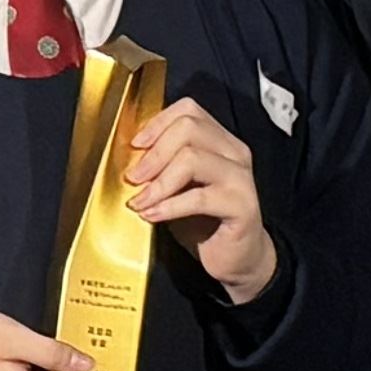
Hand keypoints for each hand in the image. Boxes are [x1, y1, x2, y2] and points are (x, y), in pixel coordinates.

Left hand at [122, 93, 275, 302]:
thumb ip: (163, 165)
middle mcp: (234, 153)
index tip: (135, 146)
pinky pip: (198, 198)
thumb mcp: (178, 186)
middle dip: (153, 153)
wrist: (238, 258)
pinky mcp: (242, 206)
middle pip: (188, 129)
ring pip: (192, 158)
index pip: (188, 111)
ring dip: (158, 182)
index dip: (157, 123)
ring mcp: (241, 178)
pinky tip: (153, 216)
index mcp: (220, 141)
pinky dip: (168, 206)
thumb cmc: (204, 221)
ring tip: (141, 201)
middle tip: (133, 178)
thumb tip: (129, 156)